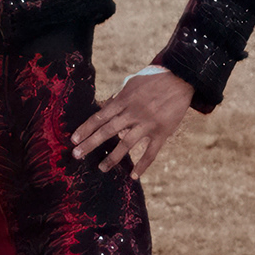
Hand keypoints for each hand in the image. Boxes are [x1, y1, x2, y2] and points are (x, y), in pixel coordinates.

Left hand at [68, 68, 194, 176]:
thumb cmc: (154, 78)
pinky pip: (151, 152)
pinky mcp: (162, 132)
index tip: (74, 140)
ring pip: (126, 144)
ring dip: (112, 157)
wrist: (181, 78)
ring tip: (101, 168)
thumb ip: (118, 97)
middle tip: (77, 155)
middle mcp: (133, 113)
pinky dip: (143, 165)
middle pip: (107, 130)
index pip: (100, 116)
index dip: (86, 128)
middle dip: (90, 143)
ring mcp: (148, 124)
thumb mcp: (132, 83)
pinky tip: (134, 176)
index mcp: (124, 100)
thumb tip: (102, 107)